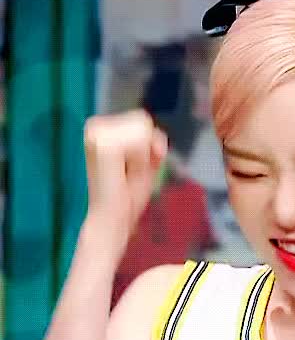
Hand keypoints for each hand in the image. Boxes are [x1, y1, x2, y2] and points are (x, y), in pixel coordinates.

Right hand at [83, 109, 167, 258]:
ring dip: (143, 157)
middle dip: (146, 150)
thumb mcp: (146, 159)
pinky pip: (141, 142)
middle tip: (131, 172)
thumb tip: (154, 135)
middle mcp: (94, 126)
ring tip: (127, 174)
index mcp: (100, 127)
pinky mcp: (103, 145)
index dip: (149, 145)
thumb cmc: (127, 194)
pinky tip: (127, 175)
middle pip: (143, 122)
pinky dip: (141, 161)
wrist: (112, 219)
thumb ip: (152, 139)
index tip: (135, 166)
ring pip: (143, 130)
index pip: (142, 120)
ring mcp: (96, 134)